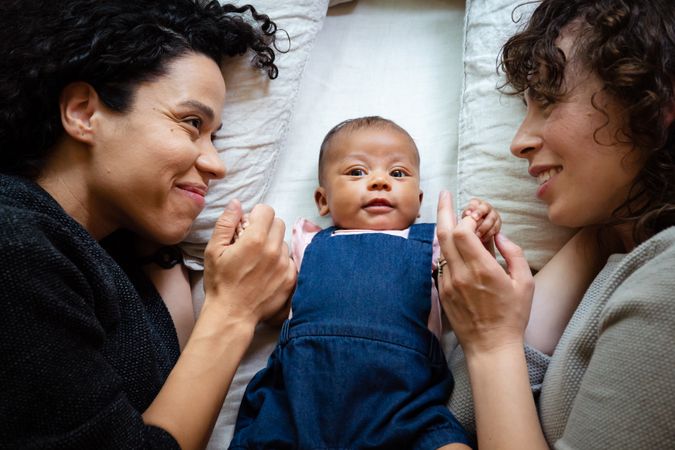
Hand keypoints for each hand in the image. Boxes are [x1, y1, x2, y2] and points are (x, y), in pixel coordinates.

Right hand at [203, 200, 296, 325]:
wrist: (232, 314)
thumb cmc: (220, 283)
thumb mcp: (213, 250)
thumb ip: (226, 223)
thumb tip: (236, 203)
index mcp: (255, 240)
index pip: (267, 210)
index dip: (256, 215)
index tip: (248, 225)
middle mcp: (273, 250)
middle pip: (278, 223)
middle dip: (266, 228)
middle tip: (253, 241)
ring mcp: (285, 265)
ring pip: (284, 242)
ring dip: (273, 245)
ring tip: (259, 260)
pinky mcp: (291, 279)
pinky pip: (289, 260)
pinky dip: (280, 262)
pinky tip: (266, 272)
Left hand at [436, 192, 533, 355]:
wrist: (491, 347)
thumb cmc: (512, 316)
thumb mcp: (524, 283)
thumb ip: (513, 253)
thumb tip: (500, 235)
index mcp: (482, 269)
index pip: (461, 231)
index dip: (465, 217)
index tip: (474, 213)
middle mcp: (460, 274)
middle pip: (444, 233)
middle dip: (443, 209)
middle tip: (444, 194)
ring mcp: (447, 283)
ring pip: (439, 247)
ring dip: (444, 229)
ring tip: (450, 215)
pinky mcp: (442, 292)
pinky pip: (440, 264)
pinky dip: (446, 250)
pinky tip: (454, 246)